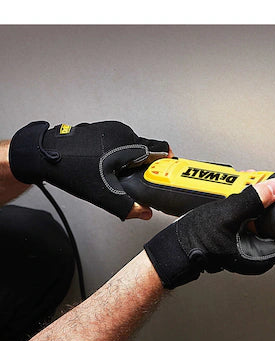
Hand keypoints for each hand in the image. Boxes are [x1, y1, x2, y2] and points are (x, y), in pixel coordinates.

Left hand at [9, 121, 170, 219]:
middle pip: (147, 150)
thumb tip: (145, 213)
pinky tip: (105, 167)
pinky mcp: (102, 129)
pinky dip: (118, 155)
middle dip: (144, 166)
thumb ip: (128, 206)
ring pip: (132, 147)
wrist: (43, 154)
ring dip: (130, 161)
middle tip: (135, 181)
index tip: (165, 174)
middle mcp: (122, 131)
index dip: (165, 164)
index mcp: (128, 142)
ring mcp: (111, 128)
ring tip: (116, 175)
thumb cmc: (71, 168)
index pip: (161, 149)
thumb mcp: (103, 194)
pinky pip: (119, 143)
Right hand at [144, 178, 274, 287]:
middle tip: (268, 185)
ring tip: (250, 184)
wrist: (172, 246)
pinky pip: (250, 217)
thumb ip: (253, 200)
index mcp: (262, 255)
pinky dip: (248, 203)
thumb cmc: (195, 242)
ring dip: (259, 199)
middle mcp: (257, 252)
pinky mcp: (238, 235)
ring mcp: (247, 243)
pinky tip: (239, 191)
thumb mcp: (227, 215)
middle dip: (274, 202)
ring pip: (264, 217)